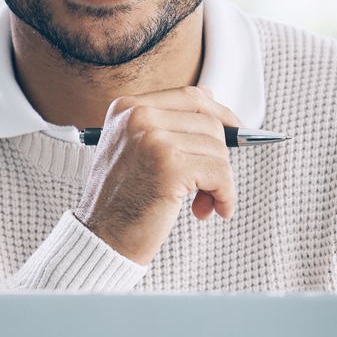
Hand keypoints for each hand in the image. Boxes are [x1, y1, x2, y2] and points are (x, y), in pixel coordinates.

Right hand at [72, 86, 241, 264]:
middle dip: (219, 156)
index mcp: (128, 108)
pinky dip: (225, 194)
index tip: (235, 132)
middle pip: (209, 124)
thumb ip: (168, 126)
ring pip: (218, 150)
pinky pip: (220, 173)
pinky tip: (214, 210)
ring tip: (202, 203)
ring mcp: (154, 139)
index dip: (221, 114)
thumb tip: (216, 109)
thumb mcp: (135, 150)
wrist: (101, 239)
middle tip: (210, 187)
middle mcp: (138, 117)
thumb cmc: (121, 201)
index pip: (191, 97)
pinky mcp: (170, 167)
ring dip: (220, 181)